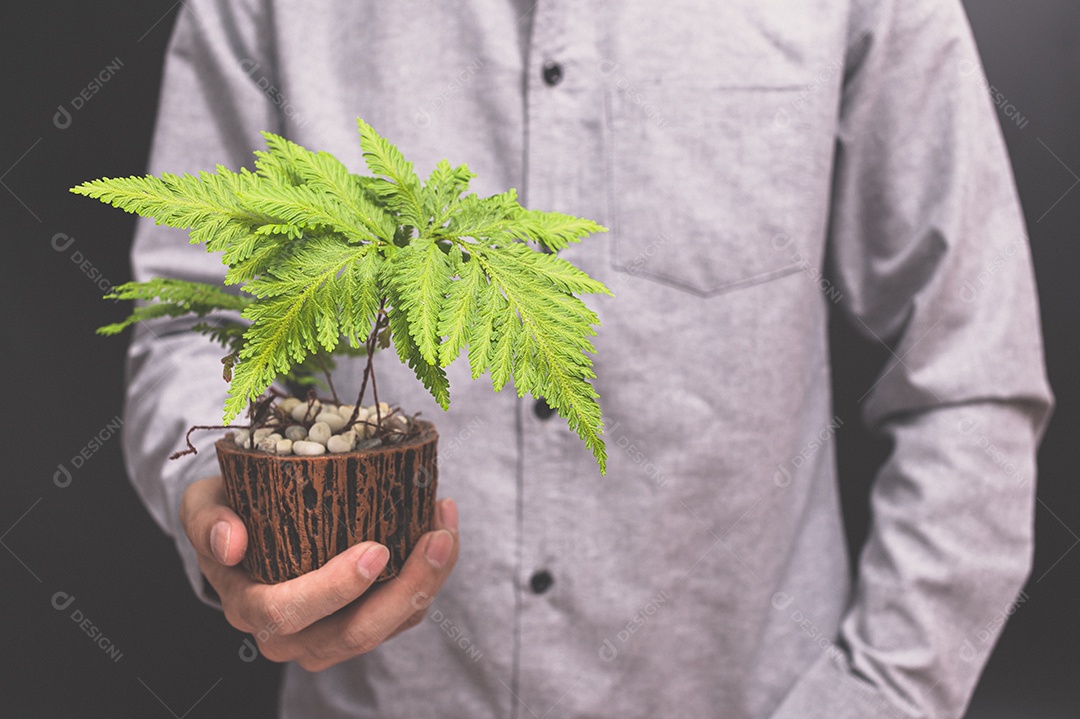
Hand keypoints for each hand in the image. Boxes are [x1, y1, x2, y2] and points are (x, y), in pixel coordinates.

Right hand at [179, 475, 458, 670]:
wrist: (247, 528)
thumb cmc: (227, 512)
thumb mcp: (202, 505)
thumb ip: (207, 522)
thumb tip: (231, 544)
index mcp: (250, 608)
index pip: (288, 612)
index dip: (333, 589)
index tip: (375, 549)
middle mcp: (291, 636)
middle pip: (353, 634)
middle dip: (403, 591)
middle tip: (435, 540)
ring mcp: (330, 635)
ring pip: (388, 626)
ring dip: (427, 582)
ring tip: (446, 527)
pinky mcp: (363, 622)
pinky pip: (404, 612)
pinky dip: (429, 574)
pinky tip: (442, 526)